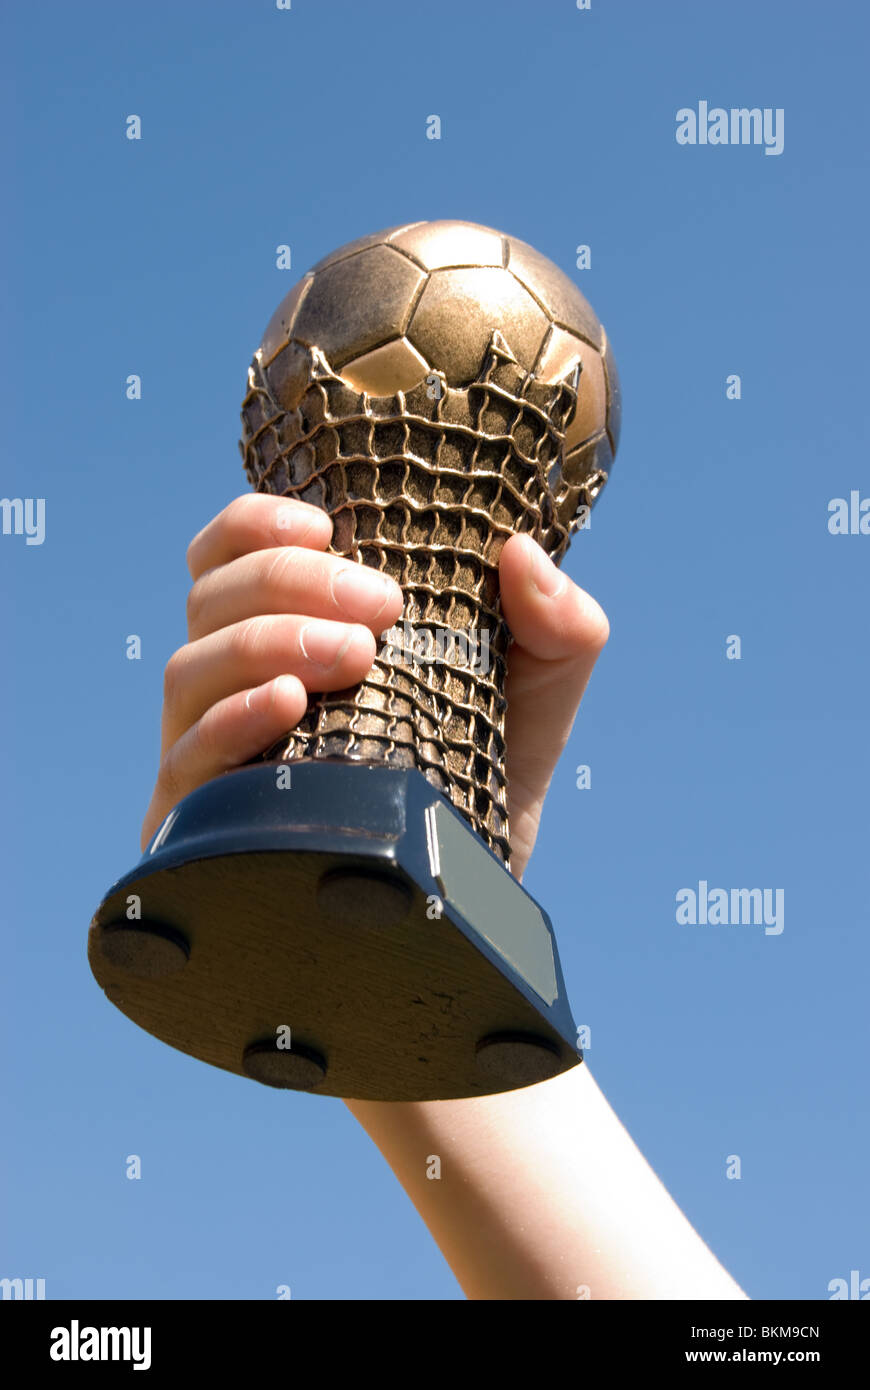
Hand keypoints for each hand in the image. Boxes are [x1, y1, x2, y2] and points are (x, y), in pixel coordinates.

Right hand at [140, 496, 608, 883]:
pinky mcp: (207, 830)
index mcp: (285, 631)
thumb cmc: (485, 773)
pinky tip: (288, 706)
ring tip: (351, 654)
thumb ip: (554, 622)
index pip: (227, 555)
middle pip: (210, 599)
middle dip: (288, 583)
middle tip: (380, 609)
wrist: (467, 899)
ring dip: (265, 643)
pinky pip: (185, 763)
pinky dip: (230, 721)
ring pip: (191, 671)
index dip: (257, 524)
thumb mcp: (536, 692)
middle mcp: (235, 685)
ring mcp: (214, 756)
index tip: (326, 526)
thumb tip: (522, 552)